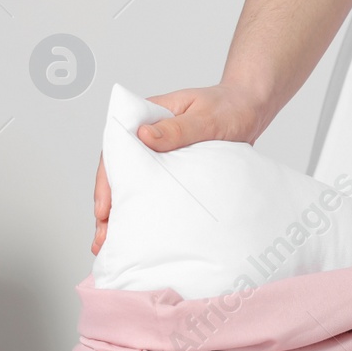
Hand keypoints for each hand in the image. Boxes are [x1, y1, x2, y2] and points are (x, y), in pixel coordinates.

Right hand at [92, 84, 269, 253]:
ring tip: (111, 242)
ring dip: (123, 212)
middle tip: (103, 237)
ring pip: (133, 184)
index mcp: (147, 117)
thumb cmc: (227, 108)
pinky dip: (144, 209)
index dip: (106, 182)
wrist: (248, 110)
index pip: (116, 151)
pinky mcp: (172, 167)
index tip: (103, 209)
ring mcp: (158, 153)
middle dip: (108, 206)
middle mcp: (148, 136)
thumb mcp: (203, 118)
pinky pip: (153, 188)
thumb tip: (144, 136)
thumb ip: (176, 129)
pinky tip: (139, 231)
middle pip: (119, 173)